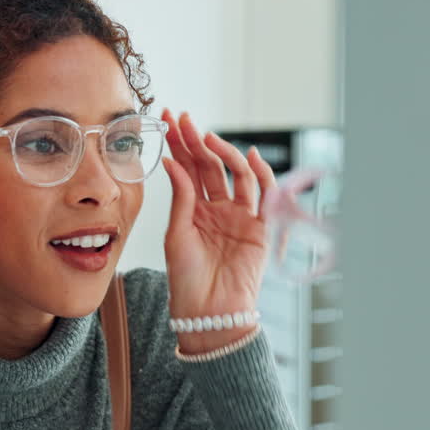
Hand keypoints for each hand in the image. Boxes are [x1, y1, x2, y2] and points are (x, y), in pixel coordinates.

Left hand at [161, 110, 276, 353]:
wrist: (208, 311)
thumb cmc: (187, 280)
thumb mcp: (176, 234)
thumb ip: (180, 199)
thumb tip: (172, 163)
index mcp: (193, 210)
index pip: (186, 169)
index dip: (178, 144)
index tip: (165, 121)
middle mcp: (217, 209)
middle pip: (208, 166)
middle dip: (194, 140)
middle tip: (181, 117)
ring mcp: (240, 216)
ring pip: (234, 175)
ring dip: (221, 152)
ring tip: (204, 136)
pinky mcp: (261, 227)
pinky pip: (264, 195)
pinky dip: (260, 174)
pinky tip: (248, 156)